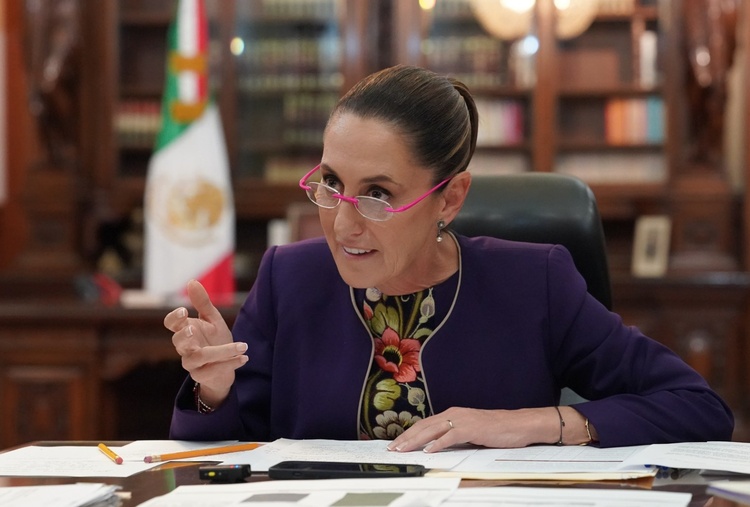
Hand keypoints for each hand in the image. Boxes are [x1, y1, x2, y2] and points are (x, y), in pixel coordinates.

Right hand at [164, 279, 247, 406]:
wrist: (225, 365)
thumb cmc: (215, 339)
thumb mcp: (212, 319)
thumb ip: (202, 303)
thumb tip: (191, 281)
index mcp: (186, 329)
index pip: (171, 323)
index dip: (174, 318)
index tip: (184, 311)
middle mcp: (185, 347)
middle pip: (177, 342)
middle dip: (184, 336)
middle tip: (193, 329)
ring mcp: (191, 363)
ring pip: (198, 357)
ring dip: (221, 352)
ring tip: (242, 346)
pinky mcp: (201, 376)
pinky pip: (212, 371)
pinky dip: (229, 364)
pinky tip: (244, 357)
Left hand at [387, 407, 558, 452]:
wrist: (518, 424)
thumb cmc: (496, 430)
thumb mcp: (470, 432)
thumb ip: (454, 436)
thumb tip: (437, 446)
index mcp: (452, 414)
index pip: (425, 424)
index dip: (409, 433)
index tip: (396, 443)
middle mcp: (454, 413)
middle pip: (424, 426)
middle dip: (406, 437)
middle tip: (392, 448)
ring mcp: (462, 420)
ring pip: (432, 430)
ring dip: (415, 440)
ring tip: (403, 449)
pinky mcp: (472, 428)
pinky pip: (450, 435)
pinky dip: (438, 443)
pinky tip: (429, 450)